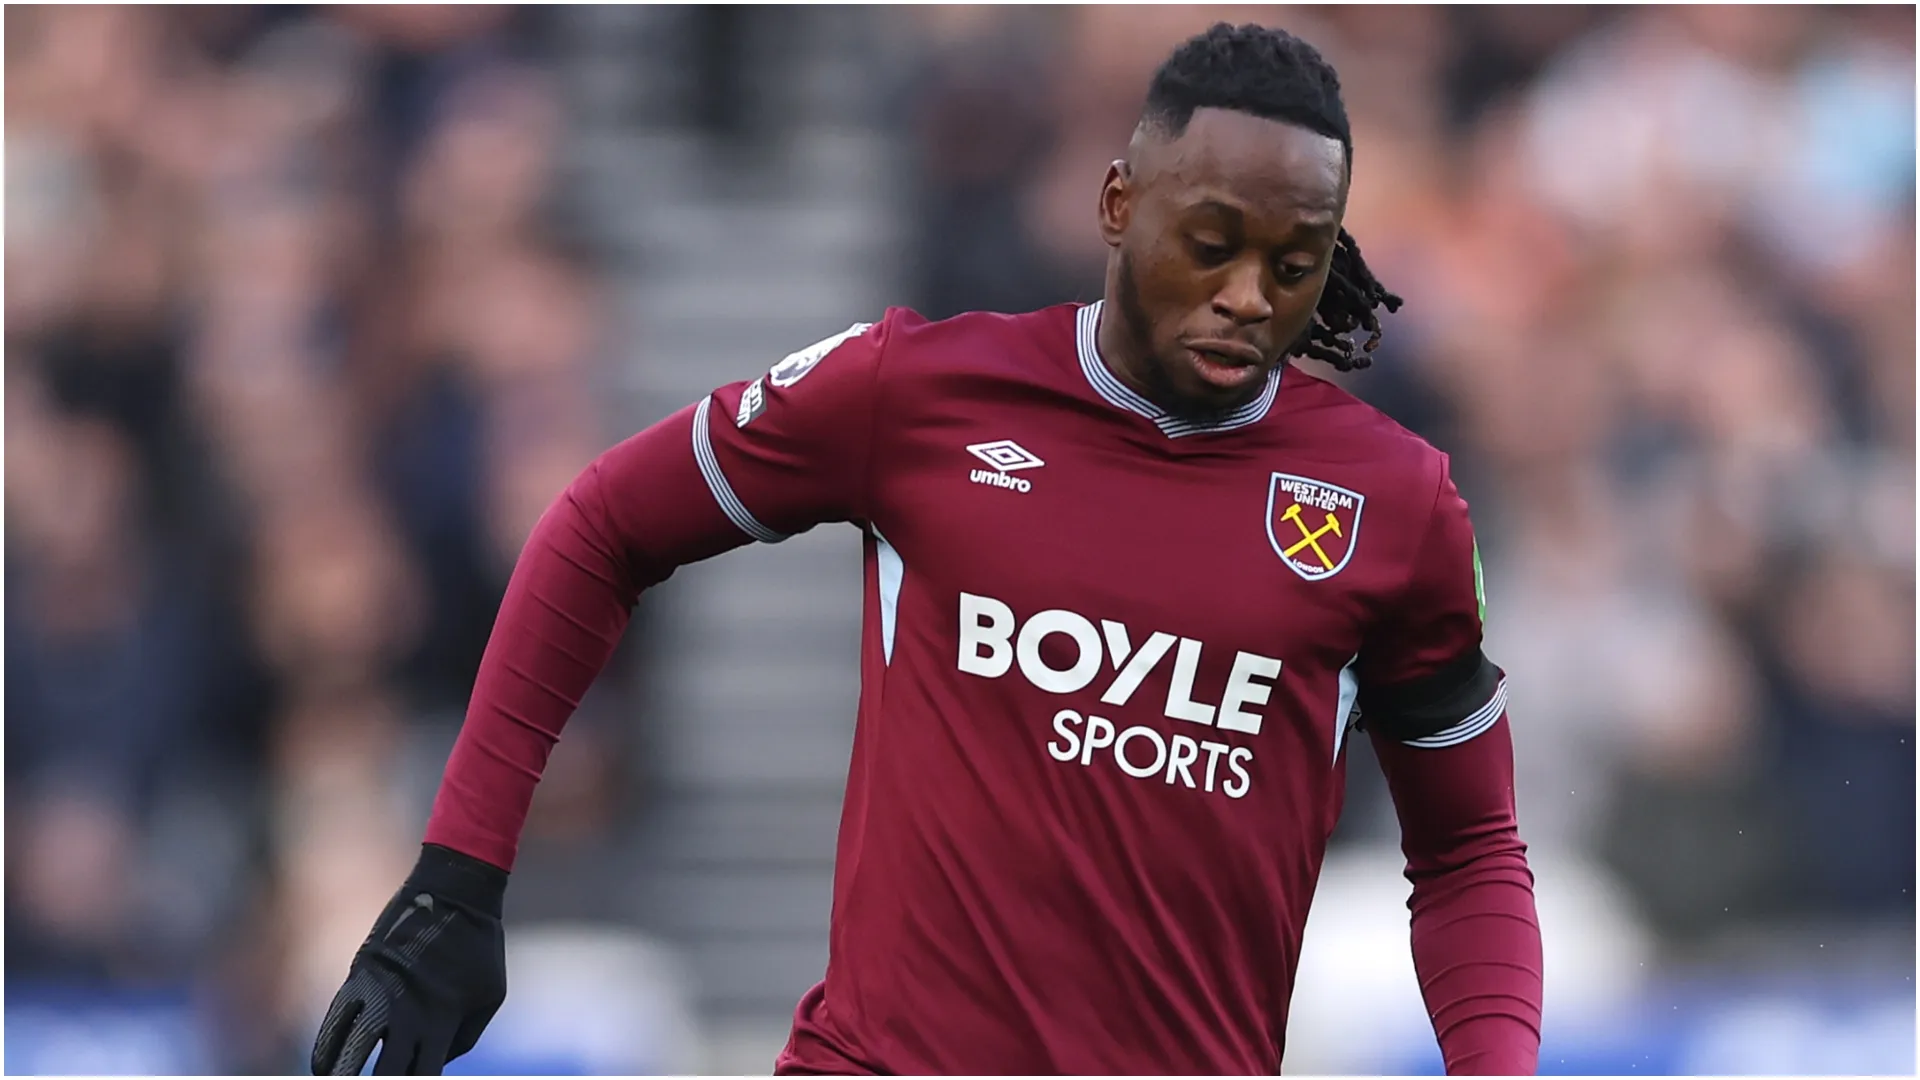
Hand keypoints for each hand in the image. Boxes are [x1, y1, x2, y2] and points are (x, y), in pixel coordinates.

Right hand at [310, 845, 508, 1074]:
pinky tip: (322, 1066)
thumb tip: (437, 1061)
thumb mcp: (489, 995)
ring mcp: (380, 994)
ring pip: (351, 1051)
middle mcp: (408, 1014)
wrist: (455, 892)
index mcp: (442, 1023)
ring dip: (342, 1074)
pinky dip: (326, 1048)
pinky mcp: (360, 974)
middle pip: (385, 1072)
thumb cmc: (480, 945)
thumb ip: (464, 1036)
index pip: (421, 1076)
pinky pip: (335, 1020)